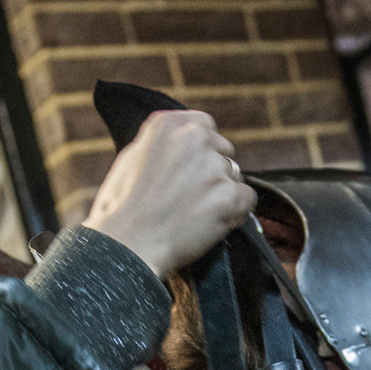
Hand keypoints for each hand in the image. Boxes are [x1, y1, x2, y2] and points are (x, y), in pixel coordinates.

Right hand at [85, 110, 255, 277]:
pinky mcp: (230, 195)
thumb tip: (182, 145)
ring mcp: (214, 166)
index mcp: (168, 125)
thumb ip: (163, 145)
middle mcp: (195, 138)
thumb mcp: (133, 158)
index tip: (193, 168)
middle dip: (212, 171)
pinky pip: (247, 199)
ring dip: (221, 193)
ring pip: (233, 176)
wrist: (129, 245)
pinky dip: (235, 212)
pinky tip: (211, 223)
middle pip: (222, 151)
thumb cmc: (123, 209)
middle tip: (190, 197)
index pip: (204, 125)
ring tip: (193, 214)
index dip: (202, 149)